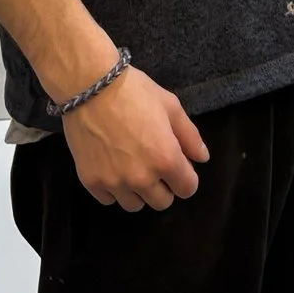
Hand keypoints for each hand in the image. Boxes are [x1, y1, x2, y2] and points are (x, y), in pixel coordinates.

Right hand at [60, 65, 209, 210]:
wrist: (90, 87)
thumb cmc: (135, 92)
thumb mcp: (171, 106)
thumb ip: (190, 136)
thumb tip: (202, 158)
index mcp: (166, 159)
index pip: (187, 189)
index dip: (186, 177)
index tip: (178, 166)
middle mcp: (142, 178)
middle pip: (162, 202)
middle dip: (164, 187)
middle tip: (155, 166)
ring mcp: (114, 183)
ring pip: (135, 205)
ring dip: (138, 191)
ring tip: (132, 168)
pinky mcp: (91, 182)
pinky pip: (108, 200)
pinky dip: (113, 190)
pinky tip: (112, 168)